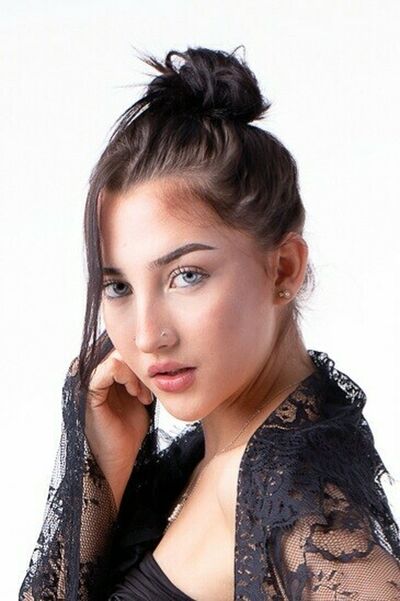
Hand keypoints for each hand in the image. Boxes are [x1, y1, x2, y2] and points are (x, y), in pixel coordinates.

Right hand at [85, 348, 153, 508]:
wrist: (118, 460)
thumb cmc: (128, 432)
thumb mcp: (137, 397)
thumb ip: (139, 377)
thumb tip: (152, 357)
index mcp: (104, 376)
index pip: (123, 350)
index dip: (142, 362)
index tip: (155, 382)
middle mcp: (94, 375)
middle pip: (120, 351)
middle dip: (140, 367)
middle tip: (149, 390)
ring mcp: (89, 381)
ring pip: (117, 356)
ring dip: (136, 374)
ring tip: (142, 395)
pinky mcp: (89, 391)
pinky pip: (108, 369)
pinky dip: (127, 377)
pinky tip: (135, 394)